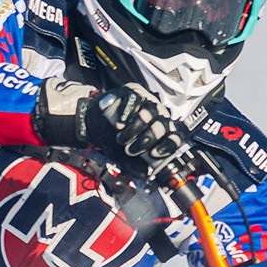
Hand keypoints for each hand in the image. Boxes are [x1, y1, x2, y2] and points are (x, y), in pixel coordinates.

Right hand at [32, 79, 187, 167]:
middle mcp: (157, 116)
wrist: (92, 126)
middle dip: (146, 140)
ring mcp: (145, 102)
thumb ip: (135, 167)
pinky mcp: (132, 92)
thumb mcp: (123, 158)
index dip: (167, 146)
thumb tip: (148, 174)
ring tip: (121, 137)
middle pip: (162, 126)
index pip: (174, 138)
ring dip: (135, 129)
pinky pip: (135, 100)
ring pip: (150, 112)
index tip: (154, 154)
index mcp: (160, 132)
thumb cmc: (112, 140)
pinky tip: (120, 123)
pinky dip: (128, 113)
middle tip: (130, 148)